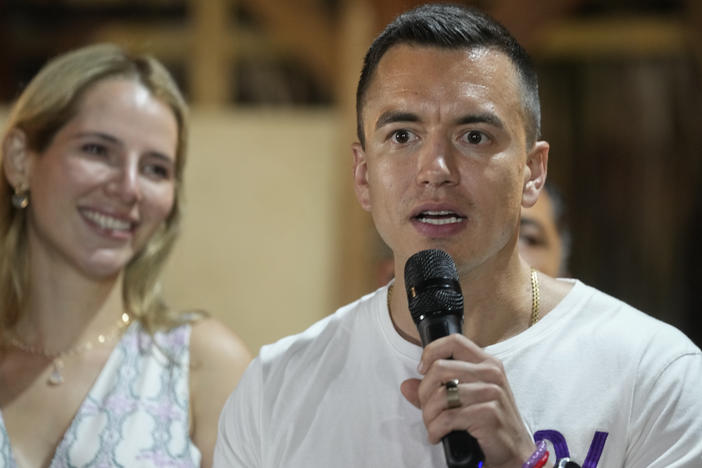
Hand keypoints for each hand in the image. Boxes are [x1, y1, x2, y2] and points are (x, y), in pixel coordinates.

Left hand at [400, 334, 535, 467]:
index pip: (453, 341)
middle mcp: (491, 373)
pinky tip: (437, 436)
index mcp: (487, 363)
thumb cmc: (490, 424)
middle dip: (424, 392)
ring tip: (433, 426)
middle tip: (428, 410)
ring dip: (429, 416)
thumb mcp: (466, 400)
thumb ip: (435, 390)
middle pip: (439, 368)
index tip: (422, 370)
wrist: (516, 453)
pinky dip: (435, 430)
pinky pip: (447, 418)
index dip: (431, 352)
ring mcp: (492, 393)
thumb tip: (406, 385)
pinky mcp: (489, 414)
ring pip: (440, 395)